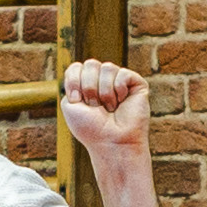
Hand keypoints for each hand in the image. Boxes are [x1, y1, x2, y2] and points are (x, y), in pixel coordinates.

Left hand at [56, 58, 150, 190]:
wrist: (111, 143)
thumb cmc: (90, 128)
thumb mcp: (70, 105)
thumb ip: (71, 81)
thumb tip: (81, 67)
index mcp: (86, 85)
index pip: (76, 67)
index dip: (74, 80)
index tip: (76, 100)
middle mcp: (103, 81)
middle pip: (91, 63)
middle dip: (89, 87)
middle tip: (95, 106)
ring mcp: (120, 82)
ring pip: (107, 66)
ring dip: (104, 92)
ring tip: (110, 108)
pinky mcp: (136, 84)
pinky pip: (123, 73)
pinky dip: (119, 89)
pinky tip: (121, 103)